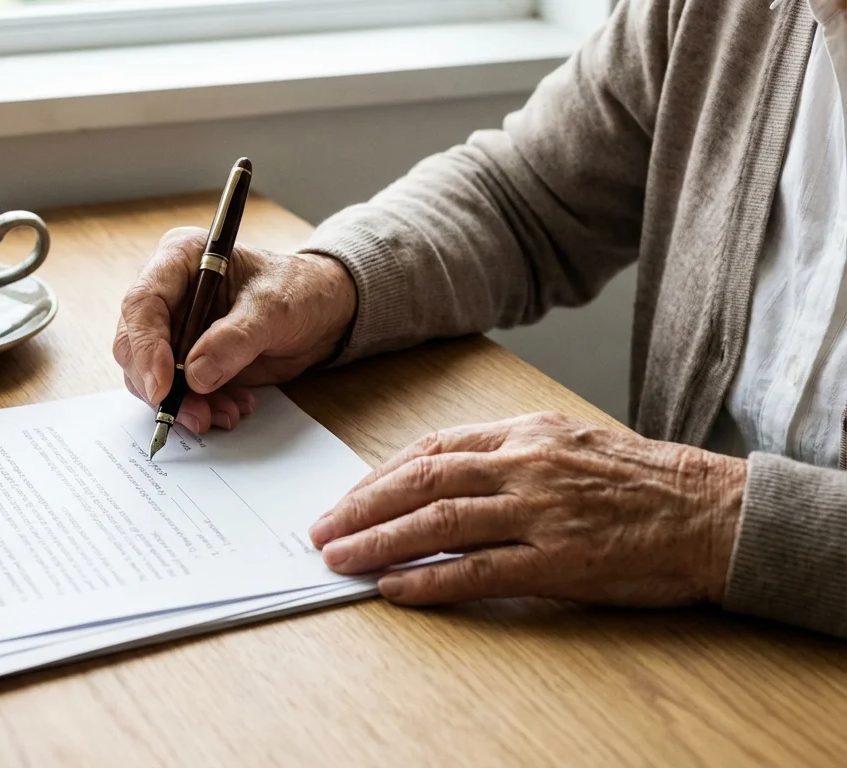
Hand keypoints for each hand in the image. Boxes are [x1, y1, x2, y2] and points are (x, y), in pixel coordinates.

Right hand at [113, 227, 356, 433]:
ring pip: (150, 375)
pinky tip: (233, 408)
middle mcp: (168, 294)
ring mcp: (175, 329)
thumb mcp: (274, 308)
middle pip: (135, 345)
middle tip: (195, 414)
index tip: (164, 385)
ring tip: (225, 414)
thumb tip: (195, 376)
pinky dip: (200, 407)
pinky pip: (176, 391)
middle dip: (161, 386)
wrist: (320, 313)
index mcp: (179, 259)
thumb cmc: (299, 290)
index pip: (142, 303)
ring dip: (183, 404)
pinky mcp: (186, 360)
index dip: (146, 346)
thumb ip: (235, 339)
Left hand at [308, 412, 746, 606]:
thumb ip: (509, 453)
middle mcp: (526, 465)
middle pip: (421, 480)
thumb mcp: (570, 442)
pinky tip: (394, 589)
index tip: (346, 497)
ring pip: (439, 521)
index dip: (379, 475)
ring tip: (339, 559)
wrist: (715, 513)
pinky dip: (430, 581)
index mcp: (526, 433)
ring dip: (379, 541)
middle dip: (361, 506)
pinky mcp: (559, 561)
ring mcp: (541, 512)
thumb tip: (443, 476)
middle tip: (321, 530)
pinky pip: (479, 571)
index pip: (432, 448)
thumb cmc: (643, 481)